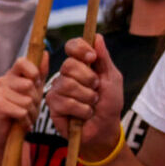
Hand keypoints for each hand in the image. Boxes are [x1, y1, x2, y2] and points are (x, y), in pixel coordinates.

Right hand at [0, 56, 45, 134]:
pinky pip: (21, 111)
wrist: (9, 132)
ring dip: (30, 112)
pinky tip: (20, 122)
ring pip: (27, 101)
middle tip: (29, 106)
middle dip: (35, 99)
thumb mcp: (36, 88)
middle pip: (29, 85)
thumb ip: (41, 71)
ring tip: (24, 115)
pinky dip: (25, 120)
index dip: (33, 73)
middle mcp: (2, 80)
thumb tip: (45, 53)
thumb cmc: (23, 108)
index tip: (34, 84)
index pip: (22, 62)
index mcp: (12, 73)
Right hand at [46, 36, 124, 161]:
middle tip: (96, 89)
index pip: (72, 46)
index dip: (79, 48)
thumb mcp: (112, 79)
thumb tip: (97, 36)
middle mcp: (67, 74)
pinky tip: (83, 114)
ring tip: (91, 104)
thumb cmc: (109, 104)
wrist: (104, 129)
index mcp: (82, 64)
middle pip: (69, 65)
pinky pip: (64, 101)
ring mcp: (58, 88)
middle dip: (88, 79)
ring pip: (67, 84)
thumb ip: (104, 58)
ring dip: (86, 97)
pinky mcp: (52, 105)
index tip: (92, 57)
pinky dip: (80, 109)